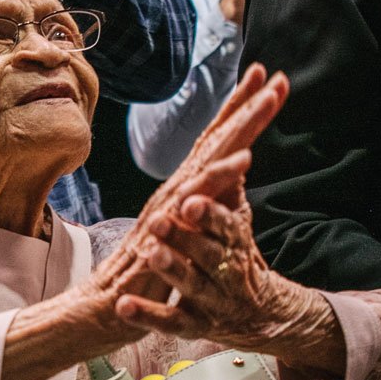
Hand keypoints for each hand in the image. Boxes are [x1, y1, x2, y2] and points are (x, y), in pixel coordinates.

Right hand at [85, 65, 289, 311]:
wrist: (108, 305)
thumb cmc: (148, 274)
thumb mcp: (189, 234)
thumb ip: (208, 206)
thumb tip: (234, 182)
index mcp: (186, 189)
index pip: (216, 142)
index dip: (239, 111)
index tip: (267, 84)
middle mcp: (178, 186)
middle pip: (216, 136)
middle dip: (245, 103)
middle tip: (272, 74)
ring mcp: (172, 202)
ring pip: (212, 155)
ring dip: (241, 125)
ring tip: (268, 99)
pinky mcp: (169, 224)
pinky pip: (199, 195)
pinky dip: (223, 174)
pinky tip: (246, 157)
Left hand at [114, 189, 346, 371]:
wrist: (261, 317)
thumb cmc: (239, 261)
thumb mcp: (239, 229)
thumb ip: (231, 195)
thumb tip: (237, 152)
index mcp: (238, 246)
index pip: (227, 227)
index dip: (211, 215)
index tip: (190, 200)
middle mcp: (227, 274)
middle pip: (208, 255)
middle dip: (186, 238)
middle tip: (159, 221)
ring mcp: (211, 302)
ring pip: (191, 285)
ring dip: (171, 269)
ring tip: (151, 254)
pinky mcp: (193, 326)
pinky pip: (170, 321)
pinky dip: (147, 315)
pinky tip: (124, 306)